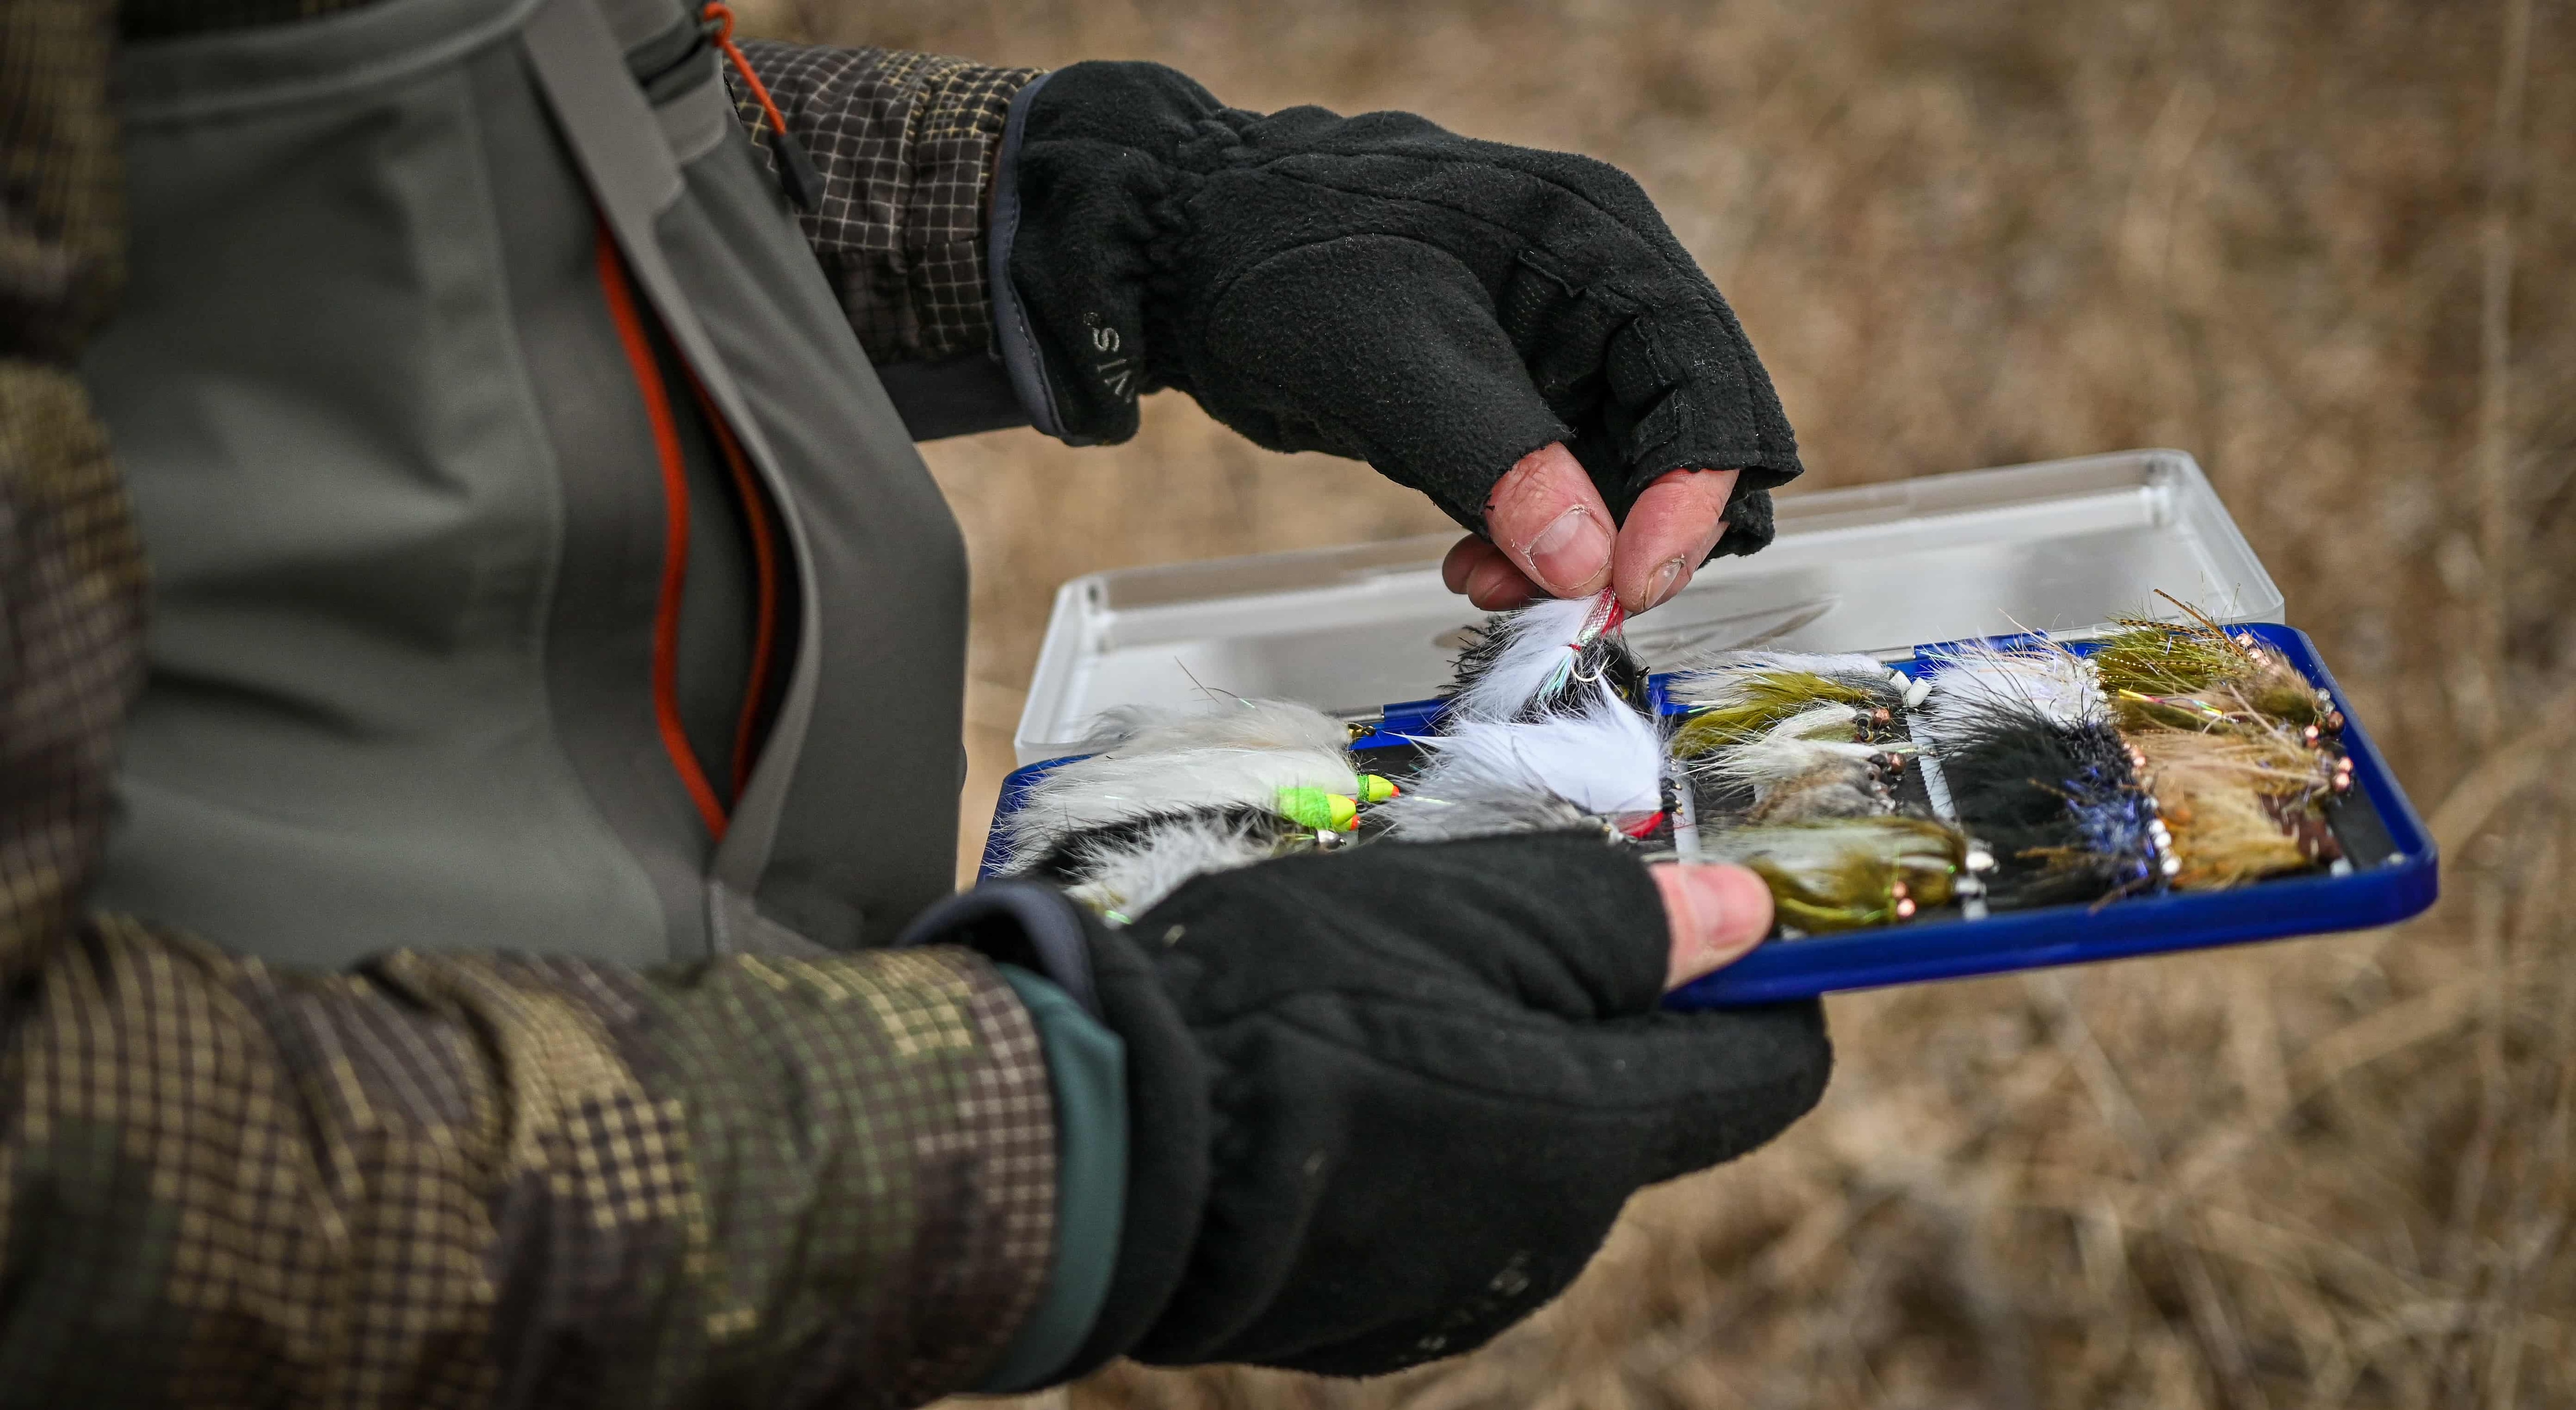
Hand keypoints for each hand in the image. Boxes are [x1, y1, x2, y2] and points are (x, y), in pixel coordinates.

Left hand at [998, 63, 1799, 588]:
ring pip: (1627, 484)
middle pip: (1685, 438)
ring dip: (1577, 557)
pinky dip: (1534, 548)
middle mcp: (1602, 293)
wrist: (1193, 254)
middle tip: (1567, 606)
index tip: (1632, 583)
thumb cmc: (1282, 266)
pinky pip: (1566, 496)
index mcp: (1596, 242)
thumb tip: (1587, 566)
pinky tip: (1471, 565)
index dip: (1692, 491)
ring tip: (1485, 583)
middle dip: (1637, 536)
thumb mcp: (1388, 358)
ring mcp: (1565, 353)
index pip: (1701, 376)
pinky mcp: (1523, 406)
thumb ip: (1494, 456)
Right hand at [1038, 834, 1823, 1376]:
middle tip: (1474, 942)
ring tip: (1364, 1016)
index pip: (1764, 1074)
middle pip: (1632, 1111)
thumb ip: (1620, 919)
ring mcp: (1462, 1290)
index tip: (1714, 927)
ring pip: (1527, 1162)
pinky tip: (1321, 1102)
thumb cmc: (1286, 1008)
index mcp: (1597, 1129)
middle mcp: (1557, 1233)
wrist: (1108, 1152)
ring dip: (1486, 1086)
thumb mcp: (1464, 911)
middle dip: (1585, 1026)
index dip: (1758, 990)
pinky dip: (1412, 1156)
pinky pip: (1437, 1219)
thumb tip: (1747, 916)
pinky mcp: (1376, 1322)